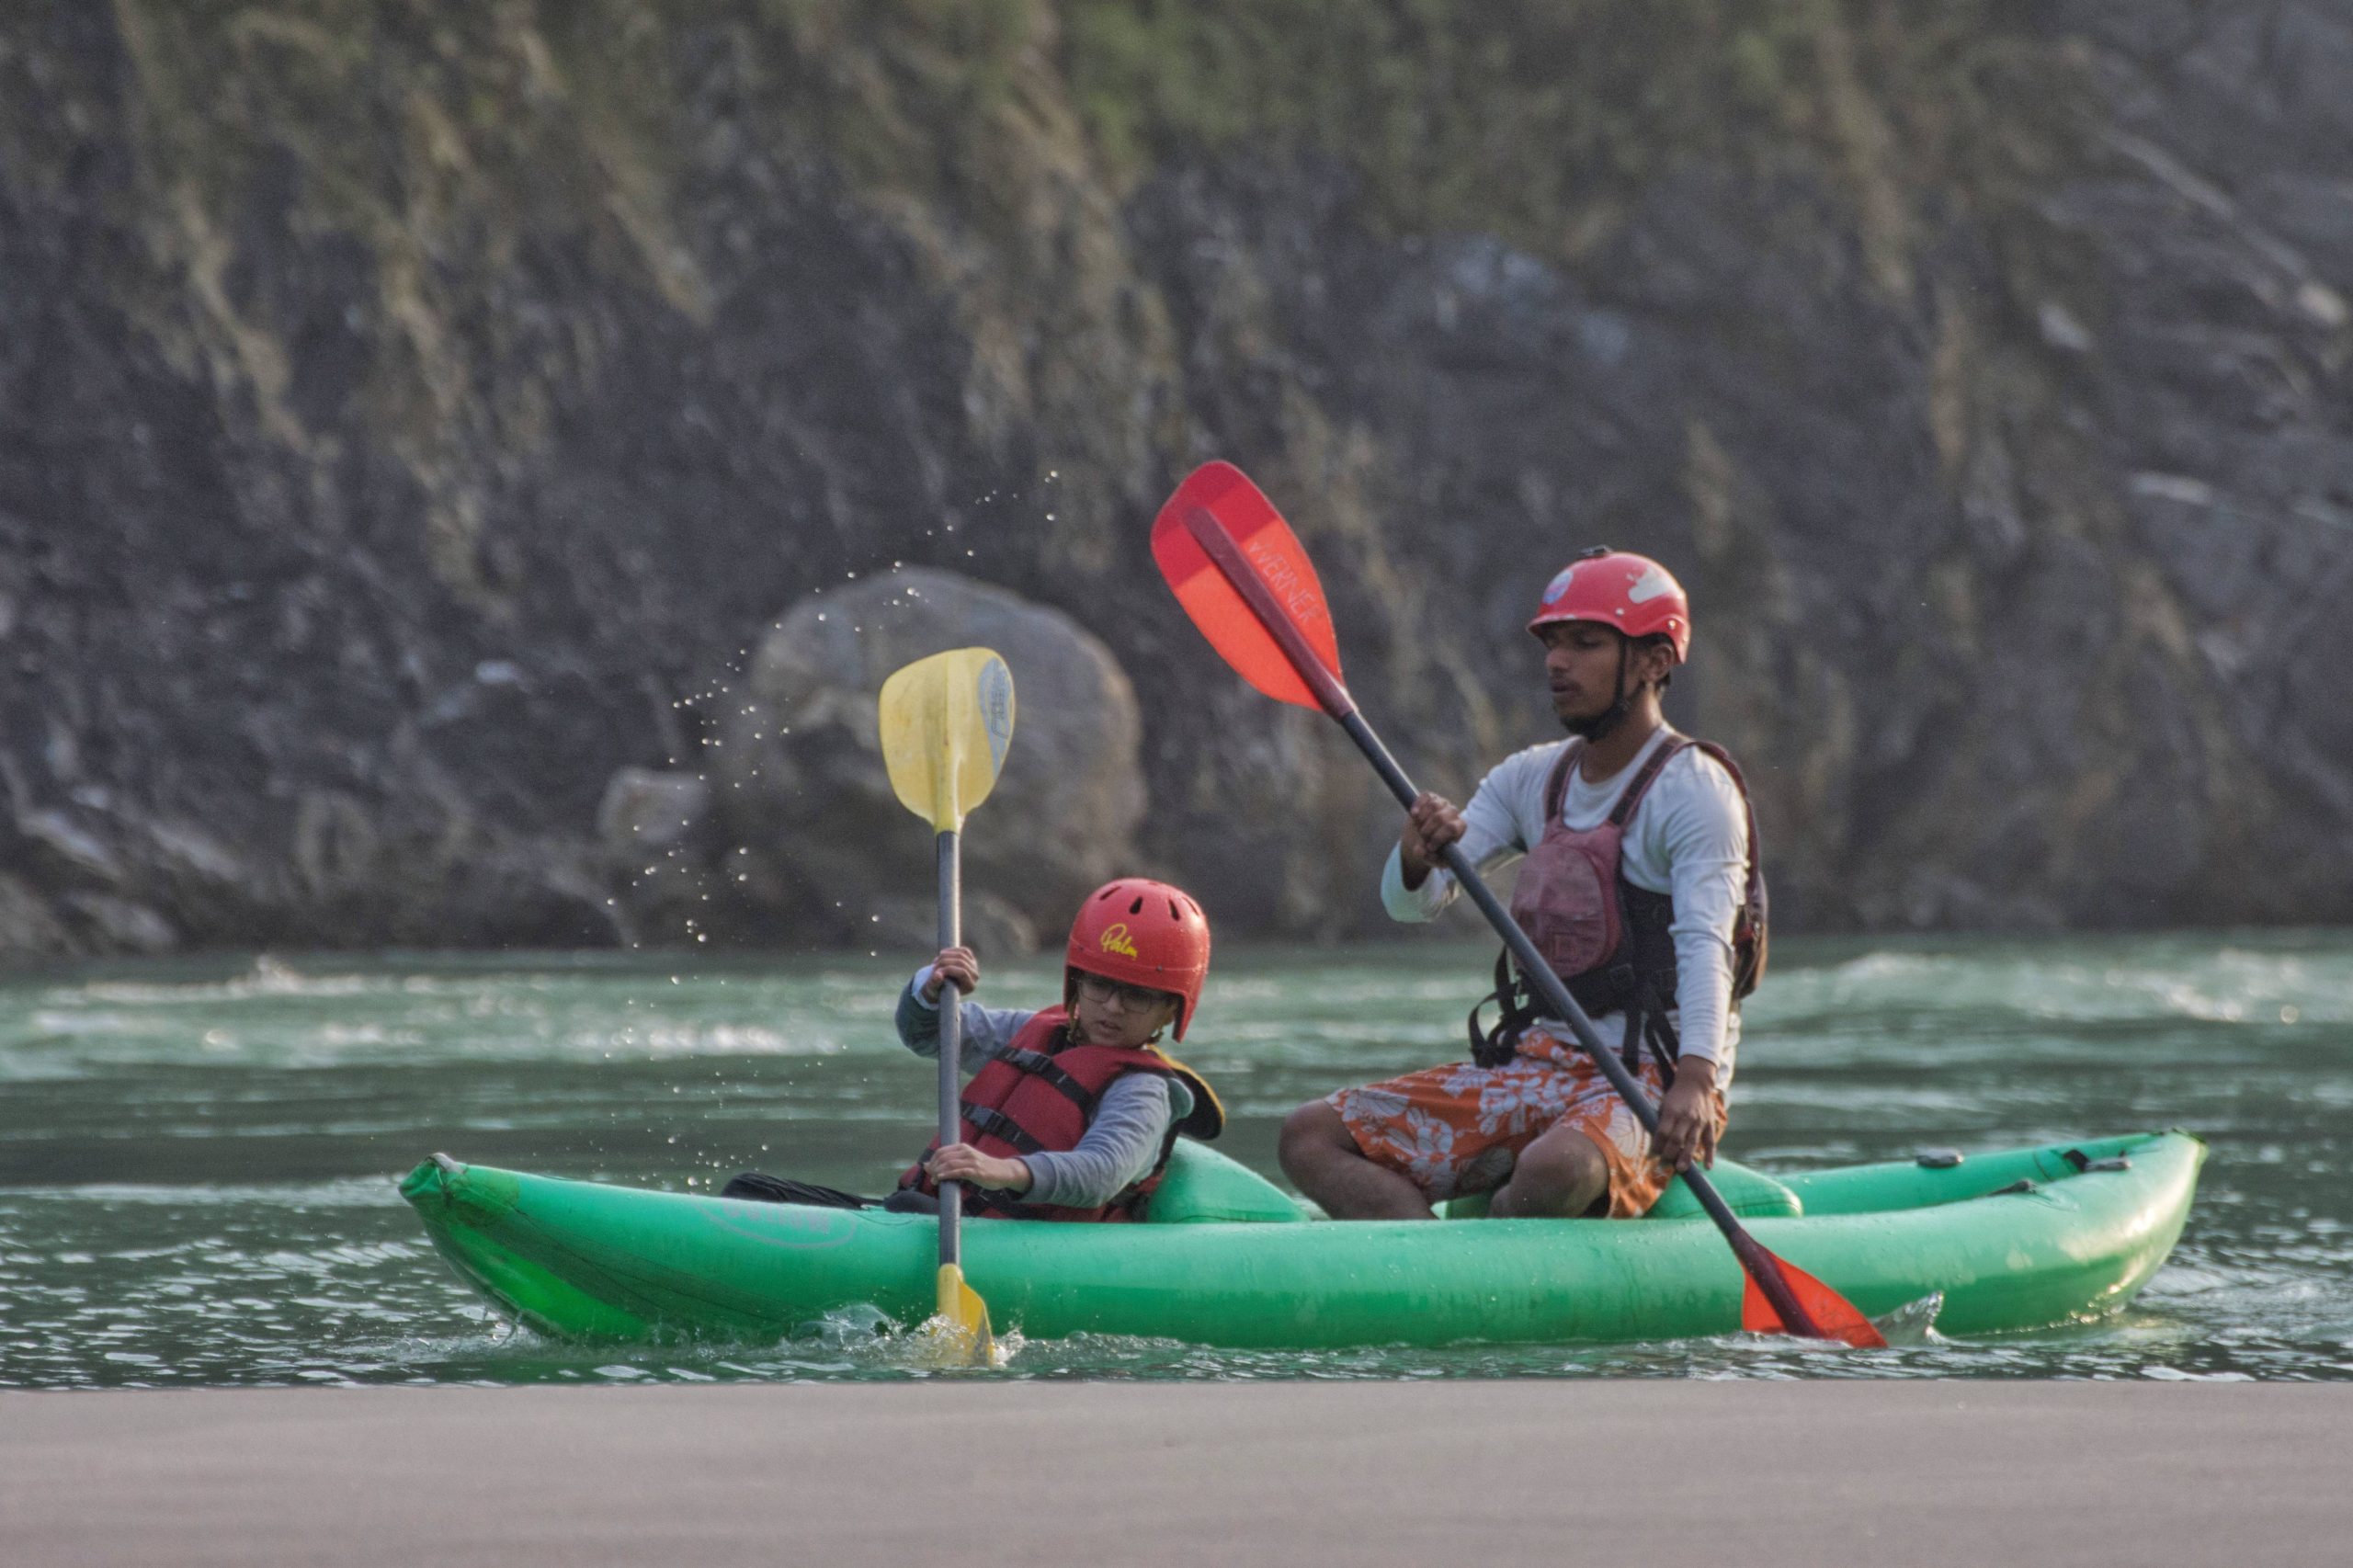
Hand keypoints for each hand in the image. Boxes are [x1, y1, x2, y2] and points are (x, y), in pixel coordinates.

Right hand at [923, 946, 978, 1001]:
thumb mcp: (933, 989)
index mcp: (969, 986)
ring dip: (945, 956)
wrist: (941, 985)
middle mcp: (975, 976)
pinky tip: (942, 954)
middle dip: (944, 963)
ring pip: (961, 955)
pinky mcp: (971, 958)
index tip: (936, 972)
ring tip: (935, 962)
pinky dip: (951, 950)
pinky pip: (963, 950)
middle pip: (961, 963)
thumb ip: (935, 983)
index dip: (949, 969)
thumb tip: (937, 975)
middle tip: (933, 967)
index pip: (963, 973)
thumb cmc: (937, 990)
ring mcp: (974, 966)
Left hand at [925, 1143, 1030, 1192]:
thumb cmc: (984, 1168)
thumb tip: (926, 1165)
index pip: (941, 1151)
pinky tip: (941, 1179)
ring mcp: (972, 1161)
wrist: (1004, 1171)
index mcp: (963, 1147)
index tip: (929, 1171)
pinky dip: (947, 1175)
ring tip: (934, 1181)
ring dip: (938, 1173)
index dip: (932, 1161)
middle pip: (942, 1157)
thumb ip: (948, 1163)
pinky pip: (958, 1172)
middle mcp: (966, 1152)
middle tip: (931, 1178)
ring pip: (949, 1164)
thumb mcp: (966, 1162)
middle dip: (933, 1168)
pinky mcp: (976, 1171)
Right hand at [1399, 792, 1465, 887]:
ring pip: (1434, 805)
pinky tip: (1413, 814)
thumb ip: (1429, 858)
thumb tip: (1420, 851)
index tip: (1429, 847)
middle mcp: (1453, 813)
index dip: (1439, 836)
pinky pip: (1426, 796)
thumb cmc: (1431, 851)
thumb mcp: (1432, 859)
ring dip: (1422, 819)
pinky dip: (1418, 805)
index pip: (1452, 828)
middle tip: (1422, 837)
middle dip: (1428, 829)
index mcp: (1459, 828)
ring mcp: (1442, 803)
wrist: (1420, 840)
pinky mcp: (1431, 797)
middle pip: (1441, 816)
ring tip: (1418, 827)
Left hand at [1652, 1057, 1719, 1172]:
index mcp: (1672, 1111)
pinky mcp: (1709, 1124)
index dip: (1657, 1145)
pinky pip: (1710, 1141)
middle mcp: (1686, 1117)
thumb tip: (1655, 1142)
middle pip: (1677, 1139)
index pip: (1663, 1132)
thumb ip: (1661, 1121)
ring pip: (1693, 1142)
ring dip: (1686, 1157)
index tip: (1653, 1154)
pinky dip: (1710, 1155)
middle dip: (1670, 1153)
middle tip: (1665, 1164)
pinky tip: (1708, 1166)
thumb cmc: (1676, 1096)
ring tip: (1681, 1169)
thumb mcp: (1664, 1104)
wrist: (1695, 1083)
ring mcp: (1699, 1121)